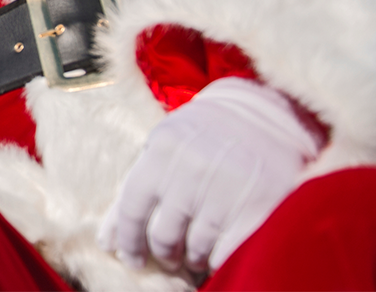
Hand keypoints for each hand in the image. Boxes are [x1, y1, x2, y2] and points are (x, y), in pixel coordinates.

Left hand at [98, 77, 321, 273]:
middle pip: (163, 236)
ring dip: (193, 259)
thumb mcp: (164, 146)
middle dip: (164, 254)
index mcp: (163, 151)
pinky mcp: (259, 210)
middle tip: (171, 257)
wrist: (268, 114)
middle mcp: (191, 170)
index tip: (132, 259)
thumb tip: (107, 240)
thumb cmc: (206, 133)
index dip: (128, 241)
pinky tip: (218, 254)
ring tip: (197, 252)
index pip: (132, 209)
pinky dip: (219, 261)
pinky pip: (227, 253)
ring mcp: (226, 191)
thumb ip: (136, 188)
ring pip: (196, 249)